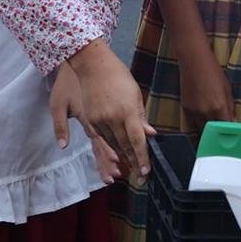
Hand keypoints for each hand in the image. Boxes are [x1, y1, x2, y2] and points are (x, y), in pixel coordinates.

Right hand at [52, 43, 153, 182]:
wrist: (92, 64)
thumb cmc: (117, 75)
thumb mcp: (135, 94)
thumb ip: (140, 117)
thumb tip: (150, 134)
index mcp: (126, 112)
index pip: (137, 140)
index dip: (142, 158)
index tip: (146, 171)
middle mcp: (112, 119)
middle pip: (124, 146)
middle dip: (133, 163)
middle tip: (140, 177)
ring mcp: (99, 120)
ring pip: (111, 144)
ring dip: (121, 158)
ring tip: (128, 171)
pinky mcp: (89, 119)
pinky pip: (100, 138)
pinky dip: (108, 148)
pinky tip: (114, 155)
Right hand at [178, 52, 236, 135]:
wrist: (194, 61)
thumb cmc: (213, 72)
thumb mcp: (227, 89)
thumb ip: (230, 107)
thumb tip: (233, 121)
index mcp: (219, 107)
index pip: (226, 128)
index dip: (229, 131)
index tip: (232, 132)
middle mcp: (206, 113)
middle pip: (213, 132)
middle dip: (218, 132)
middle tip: (222, 130)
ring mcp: (194, 112)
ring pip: (202, 128)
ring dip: (208, 128)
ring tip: (213, 123)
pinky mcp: (186, 109)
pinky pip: (194, 120)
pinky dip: (200, 120)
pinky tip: (203, 112)